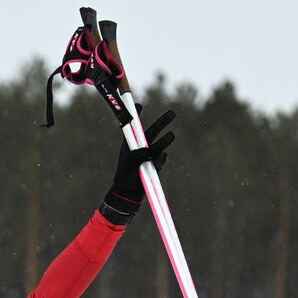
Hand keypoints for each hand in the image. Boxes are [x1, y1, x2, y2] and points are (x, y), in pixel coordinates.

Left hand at [101, 106, 174, 223]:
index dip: (135, 116)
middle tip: (172, 113)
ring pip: (160, 145)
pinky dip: (159, 162)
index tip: (138, 105)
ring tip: (172, 135)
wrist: (129, 191)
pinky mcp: (157, 164)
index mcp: (131, 144)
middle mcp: (141, 147)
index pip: (134, 127)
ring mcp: (150, 155)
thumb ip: (138, 156)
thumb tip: (152, 153)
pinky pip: (161, 160)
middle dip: (163, 122)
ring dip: (165, 140)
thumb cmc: (125, 175)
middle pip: (153, 131)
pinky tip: (153, 167)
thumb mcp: (129, 163)